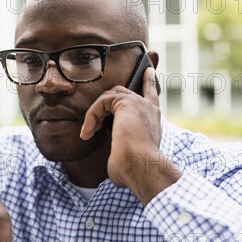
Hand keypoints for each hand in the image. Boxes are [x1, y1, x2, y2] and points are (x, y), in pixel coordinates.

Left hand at [79, 67, 180, 204]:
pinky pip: (103, 102)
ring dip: (95, 114)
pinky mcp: (127, 103)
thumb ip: (122, 152)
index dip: (149, 83)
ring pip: (110, 97)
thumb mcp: (127, 158)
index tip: (148, 70)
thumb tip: (116, 164)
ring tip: (89, 133)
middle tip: (92, 122)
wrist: (142, 167)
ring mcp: (139, 104)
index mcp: (153, 121)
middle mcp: (149, 109)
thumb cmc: (135, 170)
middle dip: (106, 100)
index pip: (152, 96)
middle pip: (123, 92)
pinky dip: (92, 116)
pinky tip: (88, 132)